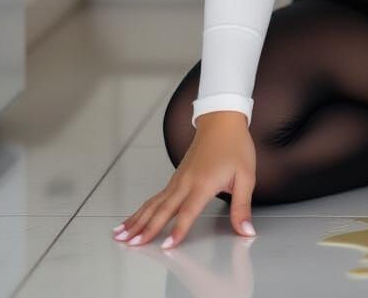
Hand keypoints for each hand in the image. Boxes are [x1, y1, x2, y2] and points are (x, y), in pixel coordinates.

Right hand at [113, 111, 256, 248]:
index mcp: (204, 183)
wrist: (222, 121)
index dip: (178, 229)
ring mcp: (178, 179)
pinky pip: (156, 196)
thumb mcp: (246, 176)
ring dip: (137, 220)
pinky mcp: (175, 177)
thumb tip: (246, 230)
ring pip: (154, 203)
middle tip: (131, 244)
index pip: (188, 211)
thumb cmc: (234, 146)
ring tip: (121, 235)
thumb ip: (242, 206)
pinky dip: (142, 209)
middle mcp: (186, 182)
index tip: (167, 245)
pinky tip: (133, 219)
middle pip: (163, 209)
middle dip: (146, 228)